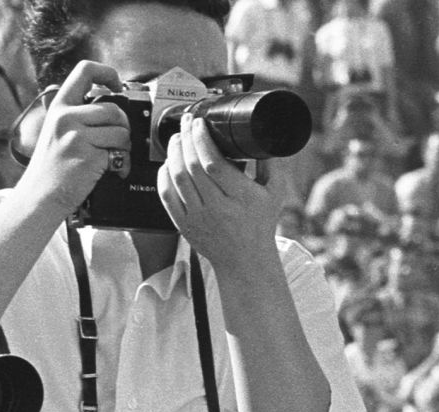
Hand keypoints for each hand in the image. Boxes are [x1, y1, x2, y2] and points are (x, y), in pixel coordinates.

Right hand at [16, 61, 130, 218]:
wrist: (41, 195)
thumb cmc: (52, 166)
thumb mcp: (57, 130)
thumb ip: (78, 114)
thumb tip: (112, 102)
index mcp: (59, 106)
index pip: (84, 70)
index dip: (107, 73)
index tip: (117, 86)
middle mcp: (66, 117)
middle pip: (114, 109)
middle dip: (123, 126)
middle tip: (117, 141)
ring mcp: (77, 137)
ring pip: (122, 131)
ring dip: (125, 147)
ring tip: (113, 156)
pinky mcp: (89, 156)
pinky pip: (121, 153)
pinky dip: (123, 164)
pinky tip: (112, 170)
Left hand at [158, 112, 283, 267]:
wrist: (245, 261)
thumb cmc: (260, 225)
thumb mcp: (274, 194)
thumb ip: (270, 164)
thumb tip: (262, 136)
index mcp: (241, 198)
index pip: (213, 163)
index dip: (201, 139)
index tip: (199, 123)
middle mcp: (217, 209)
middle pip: (192, 166)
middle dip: (186, 138)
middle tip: (187, 123)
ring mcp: (198, 218)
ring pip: (177, 177)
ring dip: (173, 152)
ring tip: (177, 137)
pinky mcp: (184, 224)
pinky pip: (166, 194)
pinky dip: (164, 174)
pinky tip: (169, 162)